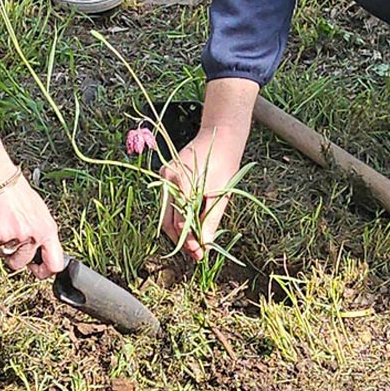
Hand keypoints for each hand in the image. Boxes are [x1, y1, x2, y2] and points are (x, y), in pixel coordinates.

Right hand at [0, 175, 63, 277]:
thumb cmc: (17, 194)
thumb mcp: (38, 213)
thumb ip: (39, 233)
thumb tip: (38, 255)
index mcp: (48, 229)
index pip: (55, 263)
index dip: (44, 272)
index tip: (35, 271)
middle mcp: (35, 235)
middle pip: (21, 264)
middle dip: (11, 255)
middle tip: (8, 237)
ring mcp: (17, 236)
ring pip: (3, 256)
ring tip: (1, 223)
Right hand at [159, 78, 256, 260]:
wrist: (220, 136)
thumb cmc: (224, 161)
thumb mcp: (221, 193)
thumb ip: (211, 219)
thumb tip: (205, 245)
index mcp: (181, 182)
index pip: (180, 221)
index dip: (189, 241)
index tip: (200, 254)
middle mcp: (167, 180)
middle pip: (167, 220)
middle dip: (181, 240)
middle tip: (196, 254)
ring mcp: (165, 177)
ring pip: (166, 213)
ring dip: (178, 230)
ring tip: (194, 244)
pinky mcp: (167, 177)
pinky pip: (169, 202)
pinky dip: (178, 216)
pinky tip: (191, 225)